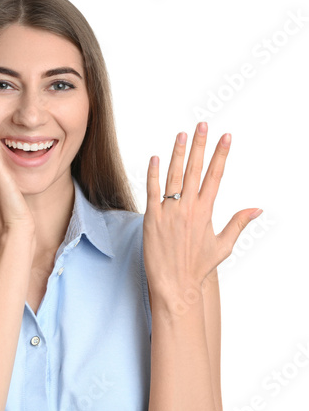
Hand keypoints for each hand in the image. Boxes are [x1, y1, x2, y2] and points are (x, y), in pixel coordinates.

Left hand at [142, 122, 261, 295]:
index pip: (215, 176)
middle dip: (200, 146)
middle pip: (195, 170)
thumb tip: (258, 209)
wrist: (175, 285)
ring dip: (178, 154)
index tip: (226, 136)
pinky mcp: (152, 217)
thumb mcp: (223, 245)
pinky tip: (155, 158)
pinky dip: (153, 174)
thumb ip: (238, 223)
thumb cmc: (198, 267)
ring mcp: (169, 212)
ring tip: (181, 134)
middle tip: (202, 125)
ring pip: (174, 176)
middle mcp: (188, 208)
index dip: (220, 155)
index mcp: (206, 212)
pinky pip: (152, 191)